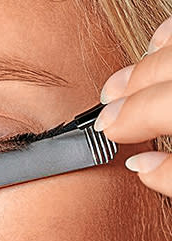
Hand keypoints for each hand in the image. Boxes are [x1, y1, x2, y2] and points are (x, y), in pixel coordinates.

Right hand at [94, 16, 171, 196]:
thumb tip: (139, 169)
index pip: (158, 107)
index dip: (124, 119)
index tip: (107, 131)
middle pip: (161, 72)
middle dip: (127, 90)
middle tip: (108, 108)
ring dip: (146, 59)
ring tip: (127, 78)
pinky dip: (167, 37)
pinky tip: (158, 48)